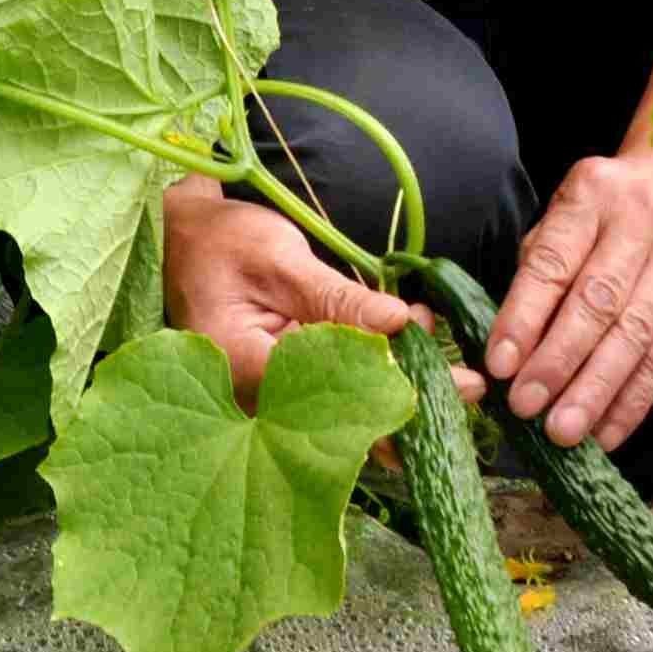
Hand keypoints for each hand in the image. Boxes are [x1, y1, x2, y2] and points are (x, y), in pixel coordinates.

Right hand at [161, 181, 471, 406]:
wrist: (181, 236)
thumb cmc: (221, 242)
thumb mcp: (280, 260)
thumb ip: (339, 299)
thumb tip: (400, 324)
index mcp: (248, 371)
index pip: (333, 398)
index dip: (398, 396)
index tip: (454, 388)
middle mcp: (259, 398)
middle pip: (345, 415)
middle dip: (410, 400)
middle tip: (471, 386)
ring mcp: (272, 391)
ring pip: (345, 403)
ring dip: (397, 380)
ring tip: (445, 352)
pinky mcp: (286, 376)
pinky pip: (335, 384)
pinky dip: (375, 366)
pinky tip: (411, 340)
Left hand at [483, 146, 652, 448]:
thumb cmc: (608, 209)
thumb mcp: (568, 215)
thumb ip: (540, 270)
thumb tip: (510, 352)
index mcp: (591, 195)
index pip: (553, 261)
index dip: (524, 316)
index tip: (500, 365)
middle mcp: (639, 222)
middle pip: (598, 301)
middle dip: (559, 361)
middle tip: (527, 407)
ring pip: (636, 335)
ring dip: (597, 391)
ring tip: (564, 431)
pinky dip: (635, 400)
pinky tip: (607, 432)